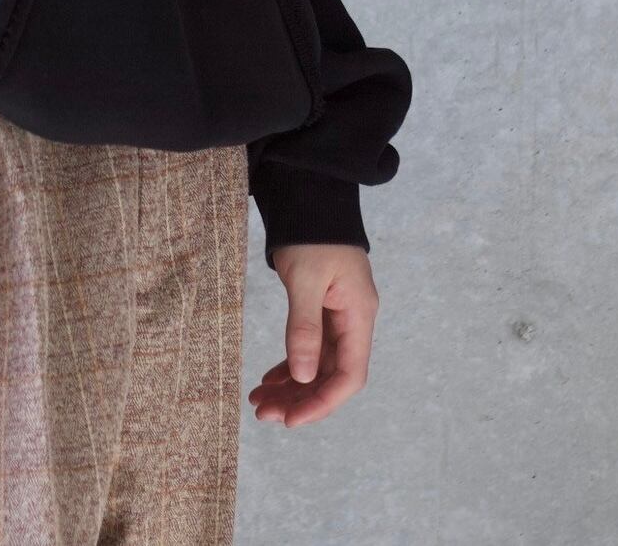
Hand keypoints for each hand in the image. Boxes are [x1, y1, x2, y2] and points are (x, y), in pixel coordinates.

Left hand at [248, 243, 377, 426]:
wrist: (310, 197)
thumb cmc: (311, 232)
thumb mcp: (305, 279)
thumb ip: (304, 328)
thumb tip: (302, 378)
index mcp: (359, 315)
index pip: (349, 375)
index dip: (322, 403)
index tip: (291, 420)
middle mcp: (352, 321)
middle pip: (331, 376)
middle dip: (300, 399)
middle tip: (263, 413)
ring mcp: (338, 316)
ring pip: (317, 365)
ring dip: (291, 386)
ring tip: (259, 402)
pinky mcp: (322, 309)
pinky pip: (309, 348)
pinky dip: (290, 365)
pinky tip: (269, 380)